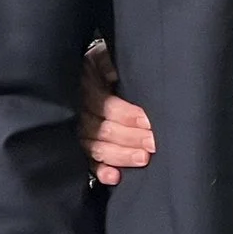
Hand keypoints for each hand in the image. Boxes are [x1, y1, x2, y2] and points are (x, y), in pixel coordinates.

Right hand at [81, 40, 156, 185]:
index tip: (150, 121)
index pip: (106, 106)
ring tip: (144, 158)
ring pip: (97, 148)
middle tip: (155, 143)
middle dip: (131, 138)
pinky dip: (100, 171)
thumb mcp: (104, 56)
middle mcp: (78, 112)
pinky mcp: (80, 148)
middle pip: (104, 130)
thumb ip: (107, 63)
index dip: (128, 115)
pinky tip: (113, 177)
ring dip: (121, 156)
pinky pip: (88, 162)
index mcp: (84, 87)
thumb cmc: (102, 64)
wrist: (79, 72)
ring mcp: (77, 132)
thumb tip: (114, 74)